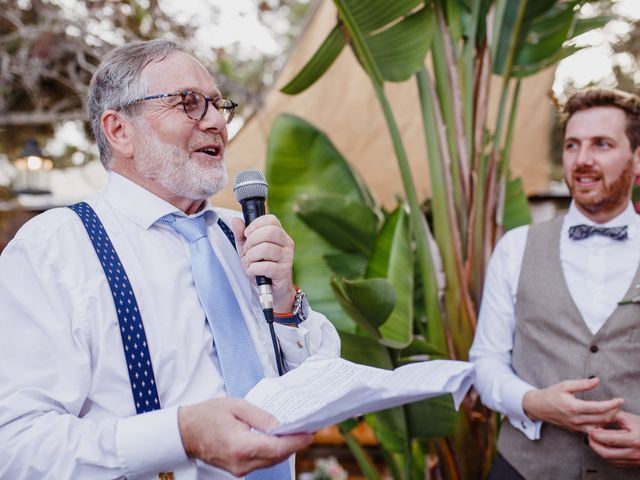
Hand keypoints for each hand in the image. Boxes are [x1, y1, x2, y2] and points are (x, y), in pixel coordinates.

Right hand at [178, 398, 312, 475]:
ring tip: (297, 433)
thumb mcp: (237, 406)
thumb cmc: (208, 415)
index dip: (297, 441)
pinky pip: (262, 462)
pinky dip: (274, 452)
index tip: (310, 433)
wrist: (186, 432)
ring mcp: (239, 469)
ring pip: (271, 461)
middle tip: (308, 429)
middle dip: (295, 444)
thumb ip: (261, 416)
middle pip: (277, 457)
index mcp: (241, 446)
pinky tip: (279, 440)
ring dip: (286, 449)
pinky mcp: (238, 469)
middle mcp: (242, 463)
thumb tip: (281, 425)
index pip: (277, 448)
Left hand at [232, 215, 295, 311]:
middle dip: (252, 241)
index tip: (247, 234)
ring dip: (251, 256)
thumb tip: (236, 220)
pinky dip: (254, 269)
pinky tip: (254, 271)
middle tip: (248, 251)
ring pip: (266, 248)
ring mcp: (287, 257)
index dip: (255, 225)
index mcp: (280, 235)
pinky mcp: (284, 271)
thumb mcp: (248, 249)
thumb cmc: (261, 267)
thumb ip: (241, 235)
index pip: (271, 219)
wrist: (272, 290)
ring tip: (250, 262)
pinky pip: (265, 266)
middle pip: (269, 232)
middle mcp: (287, 244)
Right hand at [522, 377, 622, 432]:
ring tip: (613, 410)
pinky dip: (601, 425)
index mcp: (574, 407)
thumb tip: (597, 380)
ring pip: (600, 427)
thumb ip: (582, 384)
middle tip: (618, 403)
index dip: (612, 404)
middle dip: (614, 411)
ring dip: (609, 419)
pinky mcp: (576, 430)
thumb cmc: (551, 394)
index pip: (599, 408)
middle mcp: (576, 419)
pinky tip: (604, 418)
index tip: (620, 399)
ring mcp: (576, 427)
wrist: (538, 407)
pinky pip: (593, 431)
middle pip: (602, 419)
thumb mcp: (565, 385)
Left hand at [589, 411, 639, 466]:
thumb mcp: (629, 418)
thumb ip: (611, 416)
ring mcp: (636, 460)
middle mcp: (636, 452)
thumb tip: (594, 417)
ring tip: (595, 441)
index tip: (591, 430)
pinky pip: (616, 463)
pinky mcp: (635, 464)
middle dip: (594, 445)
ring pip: (610, 460)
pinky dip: (607, 455)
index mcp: (634, 439)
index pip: (609, 440)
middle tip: (589, 437)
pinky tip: (604, 447)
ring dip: (599, 451)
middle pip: (607, 453)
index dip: (596, 435)